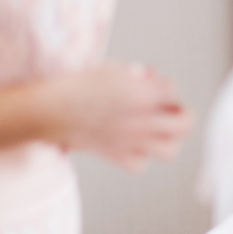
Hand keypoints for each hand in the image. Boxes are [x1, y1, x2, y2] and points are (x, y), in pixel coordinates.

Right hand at [40, 63, 190, 170]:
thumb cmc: (75, 86)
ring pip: (171, 150)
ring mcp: (131, 141)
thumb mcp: (110, 69)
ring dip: (168, 139)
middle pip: (185, 124)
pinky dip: (140, 156)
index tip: (152, 84)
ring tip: (158, 131)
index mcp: (144, 95)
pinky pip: (141, 164)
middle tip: (169, 110)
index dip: (163, 85)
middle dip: (180, 114)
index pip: (173, 89)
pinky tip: (132, 144)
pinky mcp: (115, 155)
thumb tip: (149, 76)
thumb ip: (134, 74)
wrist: (47, 110)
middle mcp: (143, 121)